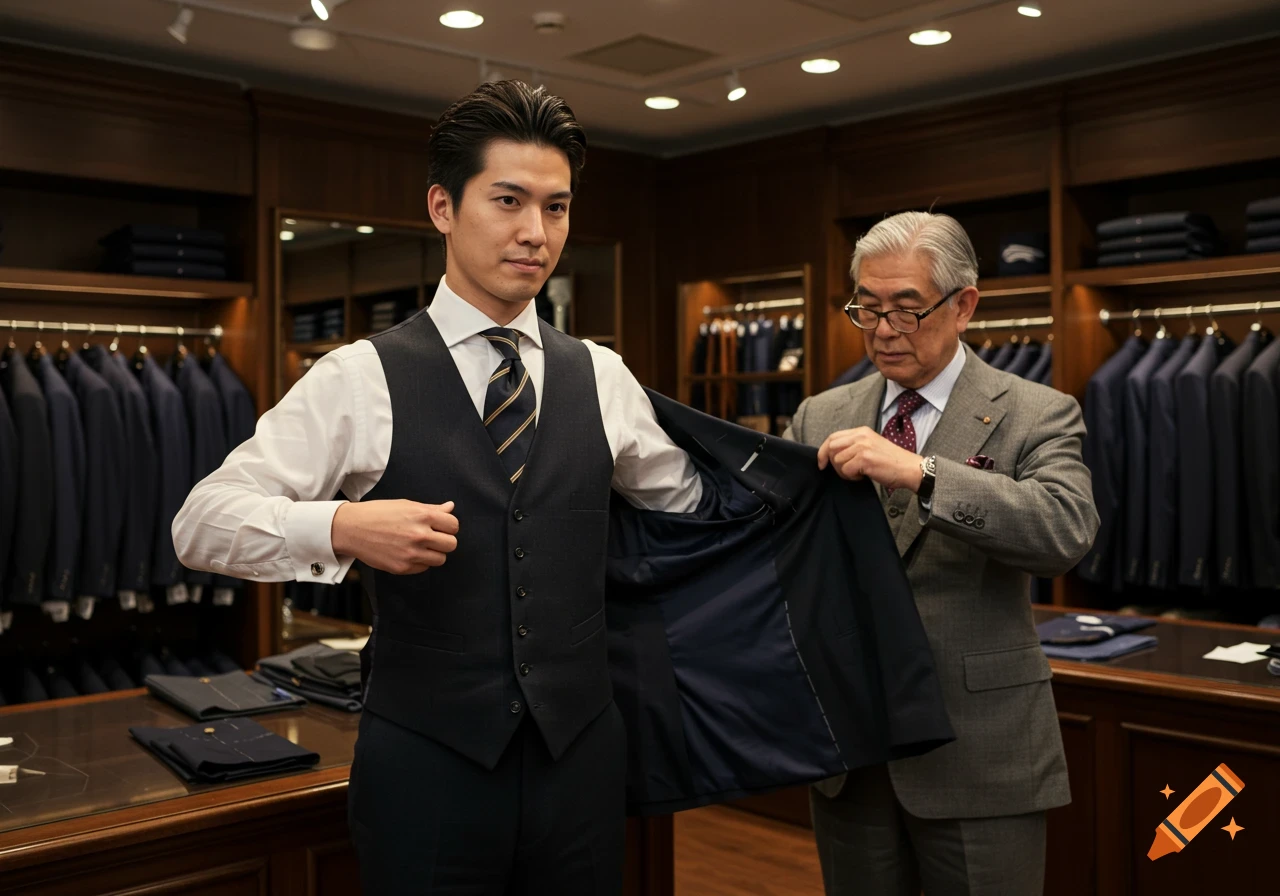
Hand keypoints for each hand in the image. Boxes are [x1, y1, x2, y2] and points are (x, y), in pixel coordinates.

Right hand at [330, 500, 459, 574]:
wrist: (351, 528)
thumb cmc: (377, 513)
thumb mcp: (406, 505)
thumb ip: (432, 509)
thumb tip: (450, 507)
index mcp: (422, 515)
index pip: (453, 525)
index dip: (448, 526)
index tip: (441, 526)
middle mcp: (419, 535)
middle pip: (451, 544)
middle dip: (444, 540)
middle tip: (433, 537)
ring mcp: (411, 553)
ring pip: (440, 559)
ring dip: (434, 553)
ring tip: (421, 546)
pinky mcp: (402, 567)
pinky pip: (424, 568)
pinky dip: (420, 562)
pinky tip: (408, 553)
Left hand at [817, 427, 924, 491]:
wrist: (909, 469)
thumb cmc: (891, 462)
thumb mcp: (871, 446)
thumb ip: (853, 445)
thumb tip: (831, 454)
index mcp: (861, 431)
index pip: (832, 437)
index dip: (823, 451)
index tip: (821, 464)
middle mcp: (861, 436)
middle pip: (831, 448)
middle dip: (833, 464)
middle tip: (846, 472)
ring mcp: (862, 446)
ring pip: (837, 461)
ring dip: (844, 472)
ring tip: (859, 473)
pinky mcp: (864, 459)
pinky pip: (846, 470)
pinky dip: (852, 477)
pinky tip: (864, 476)